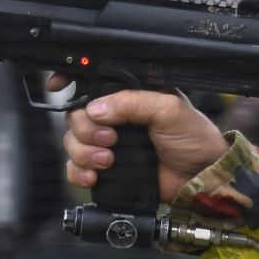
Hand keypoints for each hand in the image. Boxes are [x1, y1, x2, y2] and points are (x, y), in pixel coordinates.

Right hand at [59, 85, 227, 203]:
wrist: (201, 176)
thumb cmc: (193, 137)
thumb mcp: (167, 109)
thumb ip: (132, 102)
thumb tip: (96, 108)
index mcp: (128, 96)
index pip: (92, 82)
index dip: (70, 82)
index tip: (57, 86)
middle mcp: (115, 117)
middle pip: (75, 116)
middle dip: (85, 129)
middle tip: (110, 140)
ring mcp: (109, 144)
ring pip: (72, 143)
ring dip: (83, 152)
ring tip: (108, 160)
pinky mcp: (107, 170)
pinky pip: (76, 169)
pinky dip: (79, 172)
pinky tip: (95, 175)